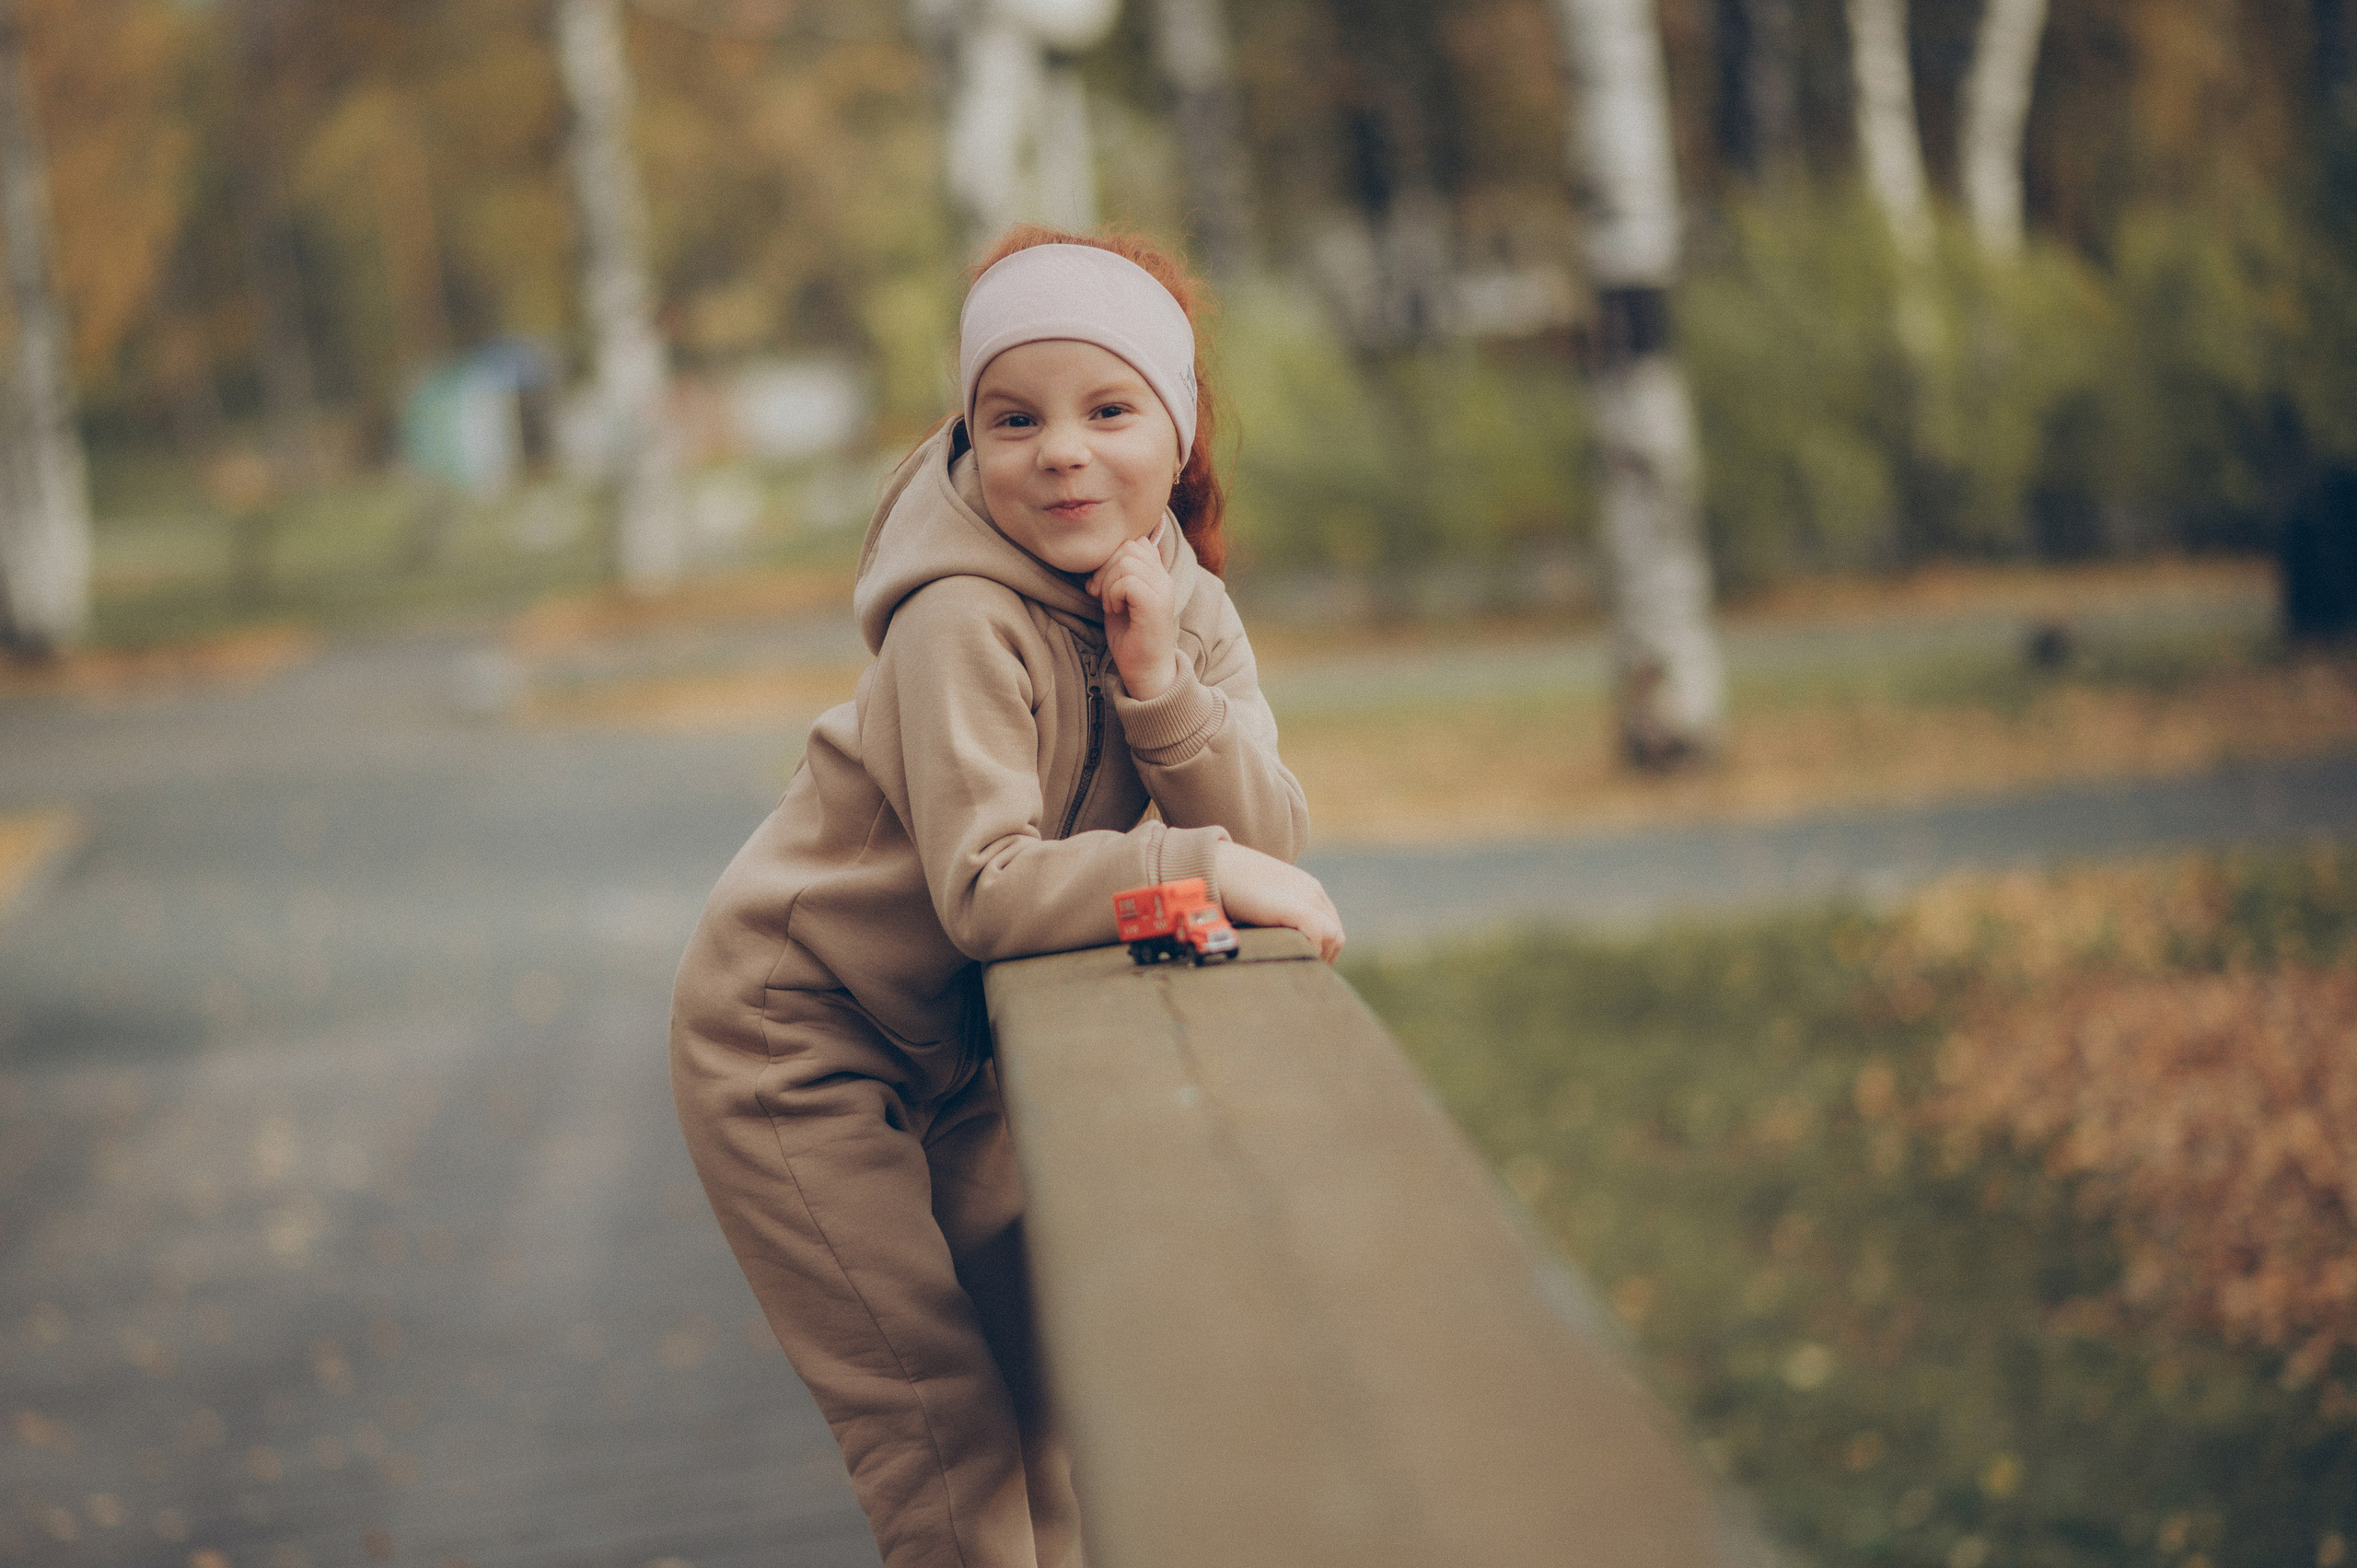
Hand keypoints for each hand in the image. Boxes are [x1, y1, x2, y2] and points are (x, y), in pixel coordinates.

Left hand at [1085, 532, 1178, 699]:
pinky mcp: (1155, 605)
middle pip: (1128, 547)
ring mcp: (1163, 590)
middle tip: (1101, 595)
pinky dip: (1113, 595)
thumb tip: (1107, 554)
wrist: (1146, 671)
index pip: (1136, 542)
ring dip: (1109, 584)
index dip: (1113, 558)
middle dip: (1106, 569)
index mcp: (1158, 575)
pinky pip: (1127, 582)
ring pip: (1126, 563)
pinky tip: (1115, 611)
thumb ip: (1119, 575)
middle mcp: (1164, 579)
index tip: (1102, 585)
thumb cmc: (1130, 637)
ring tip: (1111, 605)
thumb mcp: (1120, 599)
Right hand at [1213, 841, 1345, 963]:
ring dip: (1318, 956)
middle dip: (1323, 957)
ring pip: (1334, 936)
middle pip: (1335, 934)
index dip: (1320, 948)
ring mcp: (1308, 898)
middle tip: (1301, 972)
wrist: (1216, 867)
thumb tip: (1273, 940)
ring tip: (1296, 968)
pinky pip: (1320, 935)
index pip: (1329, 925)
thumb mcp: (1262, 899)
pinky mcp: (1299, 908)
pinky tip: (1291, 956)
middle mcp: (1312, 892)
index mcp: (1306, 888)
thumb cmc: (1230, 885)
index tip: (1303, 962)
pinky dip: (1311, 950)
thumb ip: (1275, 913)